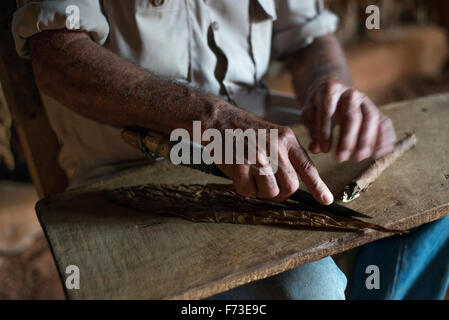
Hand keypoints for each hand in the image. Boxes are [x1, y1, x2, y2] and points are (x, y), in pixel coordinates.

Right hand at [213, 105, 332, 204]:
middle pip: (290, 187)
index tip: (326, 200)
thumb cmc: (246, 132)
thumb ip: (286, 156)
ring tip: (251, 175)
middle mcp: (275, 147)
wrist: (220, 120)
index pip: (307, 167)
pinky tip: (238, 173)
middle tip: (267, 184)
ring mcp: (257, 156)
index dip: (318, 186)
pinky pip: (248, 191)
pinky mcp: (240, 164)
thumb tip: (295, 185)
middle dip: (280, 192)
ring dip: (260, 191)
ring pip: (270, 192)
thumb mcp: (273, 135)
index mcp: (286, 139)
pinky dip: (243, 188)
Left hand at [301, 79, 395, 161]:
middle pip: (353, 116)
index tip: (324, 150)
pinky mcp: (376, 110)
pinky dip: (383, 139)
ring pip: (371, 118)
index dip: (326, 131)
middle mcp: (350, 93)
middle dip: (347, 139)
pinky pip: (384, 123)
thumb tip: (315, 149)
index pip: (328, 110)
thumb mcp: (309, 115)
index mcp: (330, 91)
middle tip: (341, 158)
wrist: (333, 92)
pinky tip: (378, 154)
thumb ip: (312, 131)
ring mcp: (366, 101)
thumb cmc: (318, 107)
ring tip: (358, 158)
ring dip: (366, 140)